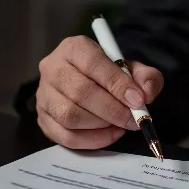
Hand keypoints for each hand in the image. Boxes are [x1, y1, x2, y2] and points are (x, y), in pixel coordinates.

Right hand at [36, 36, 163, 148]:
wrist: (89, 84)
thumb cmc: (110, 75)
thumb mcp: (131, 69)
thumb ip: (146, 77)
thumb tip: (146, 94)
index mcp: (73, 48)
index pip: (93, 64)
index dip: (117, 84)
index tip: (138, 101)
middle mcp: (52, 68)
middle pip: (80, 92)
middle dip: (112, 110)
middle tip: (133, 120)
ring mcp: (43, 95)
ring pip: (70, 116)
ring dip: (101, 126)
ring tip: (120, 125)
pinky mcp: (43, 118)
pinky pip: (65, 136)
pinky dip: (92, 140)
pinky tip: (108, 134)